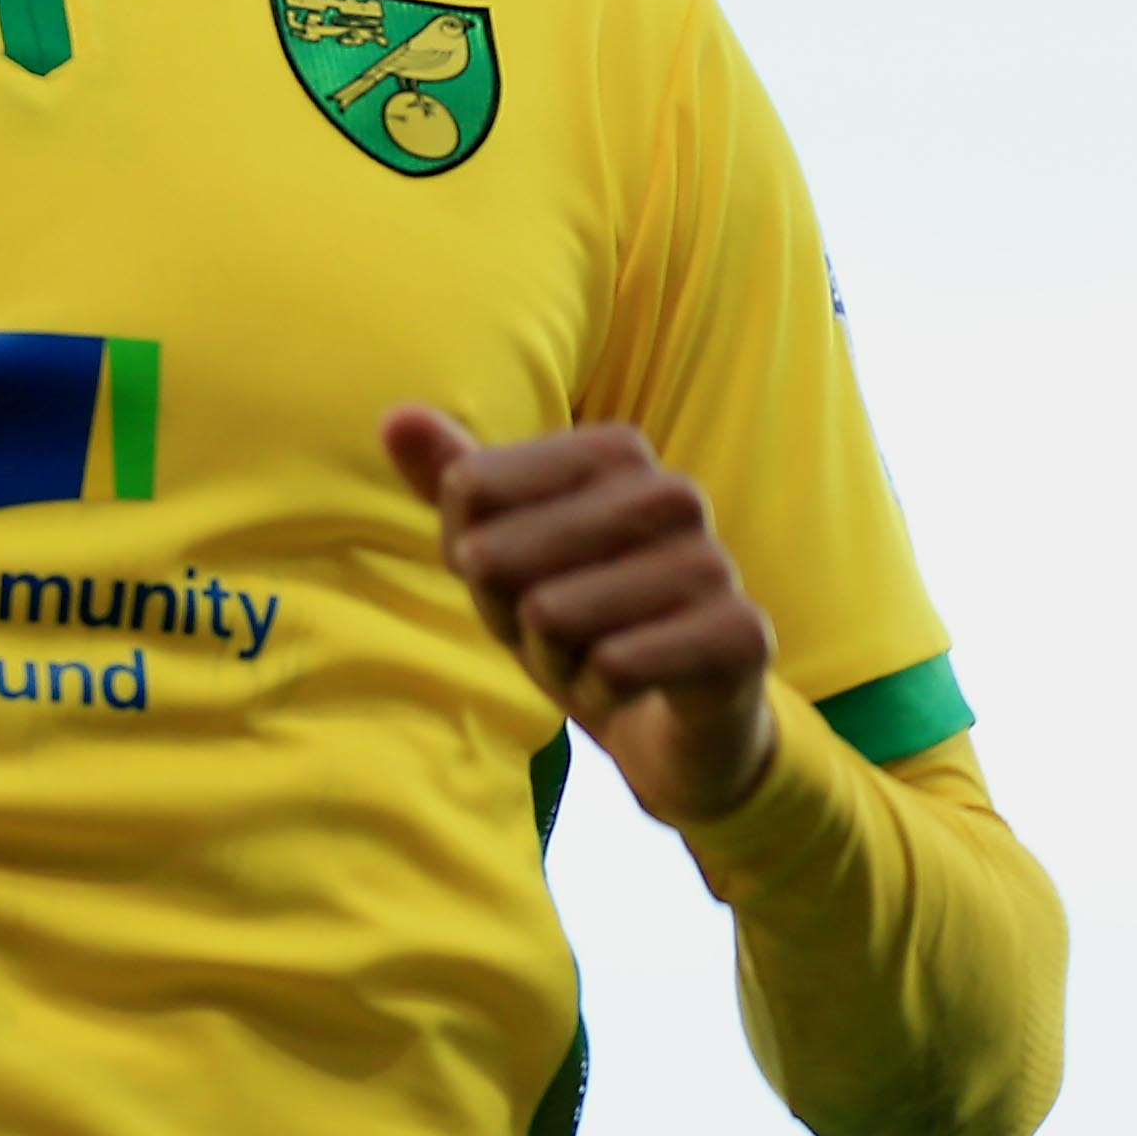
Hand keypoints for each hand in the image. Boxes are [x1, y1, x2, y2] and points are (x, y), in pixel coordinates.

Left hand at [381, 407, 779, 824]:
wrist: (677, 718)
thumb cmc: (583, 617)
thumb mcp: (506, 551)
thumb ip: (454, 480)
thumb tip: (395, 417)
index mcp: (617, 450)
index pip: (470, 489)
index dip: (471, 556)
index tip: (519, 579)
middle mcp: (672, 493)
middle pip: (500, 554)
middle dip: (508, 613)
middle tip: (557, 633)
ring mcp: (714, 563)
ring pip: (551, 614)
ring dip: (553, 659)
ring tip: (594, 658)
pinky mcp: (741, 636)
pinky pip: (612, 666)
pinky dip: (598, 693)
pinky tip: (630, 690)